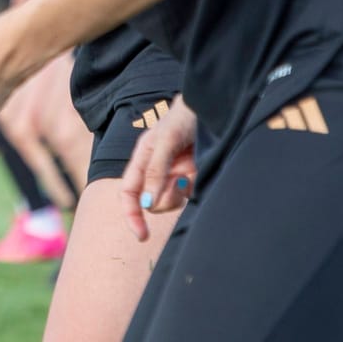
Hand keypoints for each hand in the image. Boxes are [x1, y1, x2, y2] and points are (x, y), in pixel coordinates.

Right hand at [119, 96, 196, 241]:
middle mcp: (156, 171)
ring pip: (172, 201)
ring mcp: (175, 176)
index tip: (142, 235)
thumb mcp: (165, 141)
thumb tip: (146, 204)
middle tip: (182, 182)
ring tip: (192, 171)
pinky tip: (199, 171)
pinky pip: (191, 195)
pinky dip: (195, 188)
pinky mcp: (193, 178)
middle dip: (166, 199)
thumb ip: (155, 171)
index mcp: (142, 160)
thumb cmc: (183, 118)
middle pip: (152, 202)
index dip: (131, 215)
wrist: (213, 107)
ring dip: (182, 192)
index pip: (129, 193)